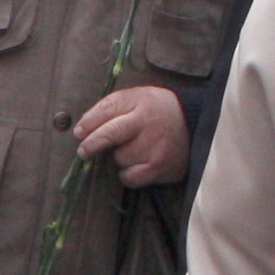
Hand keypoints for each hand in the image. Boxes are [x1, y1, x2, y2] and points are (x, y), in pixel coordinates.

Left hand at [74, 81, 191, 186]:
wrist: (195, 125)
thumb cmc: (158, 112)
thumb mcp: (138, 98)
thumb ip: (112, 108)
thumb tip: (82, 129)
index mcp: (141, 101)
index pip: (108, 109)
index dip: (89, 122)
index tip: (79, 133)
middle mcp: (147, 122)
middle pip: (109, 134)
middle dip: (91, 144)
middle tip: (84, 152)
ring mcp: (154, 146)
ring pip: (119, 158)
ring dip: (120, 157)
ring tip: (135, 150)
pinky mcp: (159, 167)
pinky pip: (129, 177)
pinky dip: (128, 174)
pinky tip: (137, 165)